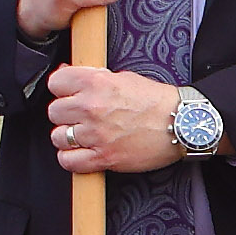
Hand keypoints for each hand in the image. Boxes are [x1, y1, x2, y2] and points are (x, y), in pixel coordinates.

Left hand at [46, 63, 192, 173]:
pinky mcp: (103, 158)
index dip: (62, 88)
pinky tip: (82, 153)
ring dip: (68, 137)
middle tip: (80, 116)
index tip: (69, 93)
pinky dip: (72, 159)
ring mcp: (96, 135)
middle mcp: (92, 108)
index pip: (56, 82)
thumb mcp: (124, 77)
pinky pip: (68, 161)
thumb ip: (93, 77)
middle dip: (66, 114)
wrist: (181, 124)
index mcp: (96, 83)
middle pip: (54, 112)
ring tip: (83, 136)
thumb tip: (67, 72)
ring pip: (58, 137)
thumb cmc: (156, 101)